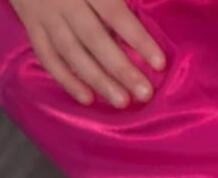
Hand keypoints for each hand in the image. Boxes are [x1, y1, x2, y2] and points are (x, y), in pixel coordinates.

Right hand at [12, 0, 164, 107]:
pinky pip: (47, 56)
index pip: (115, 13)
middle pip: (94, 38)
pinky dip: (66, 79)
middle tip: (144, 93)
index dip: (137, 39)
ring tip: (122, 101)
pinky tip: (87, 98)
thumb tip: (154, 7)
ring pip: (71, 51)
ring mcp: (44, 14)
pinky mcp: (31, 25)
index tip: (159, 63)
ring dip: (97, 79)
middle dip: (120, 67)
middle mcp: (64, 0)